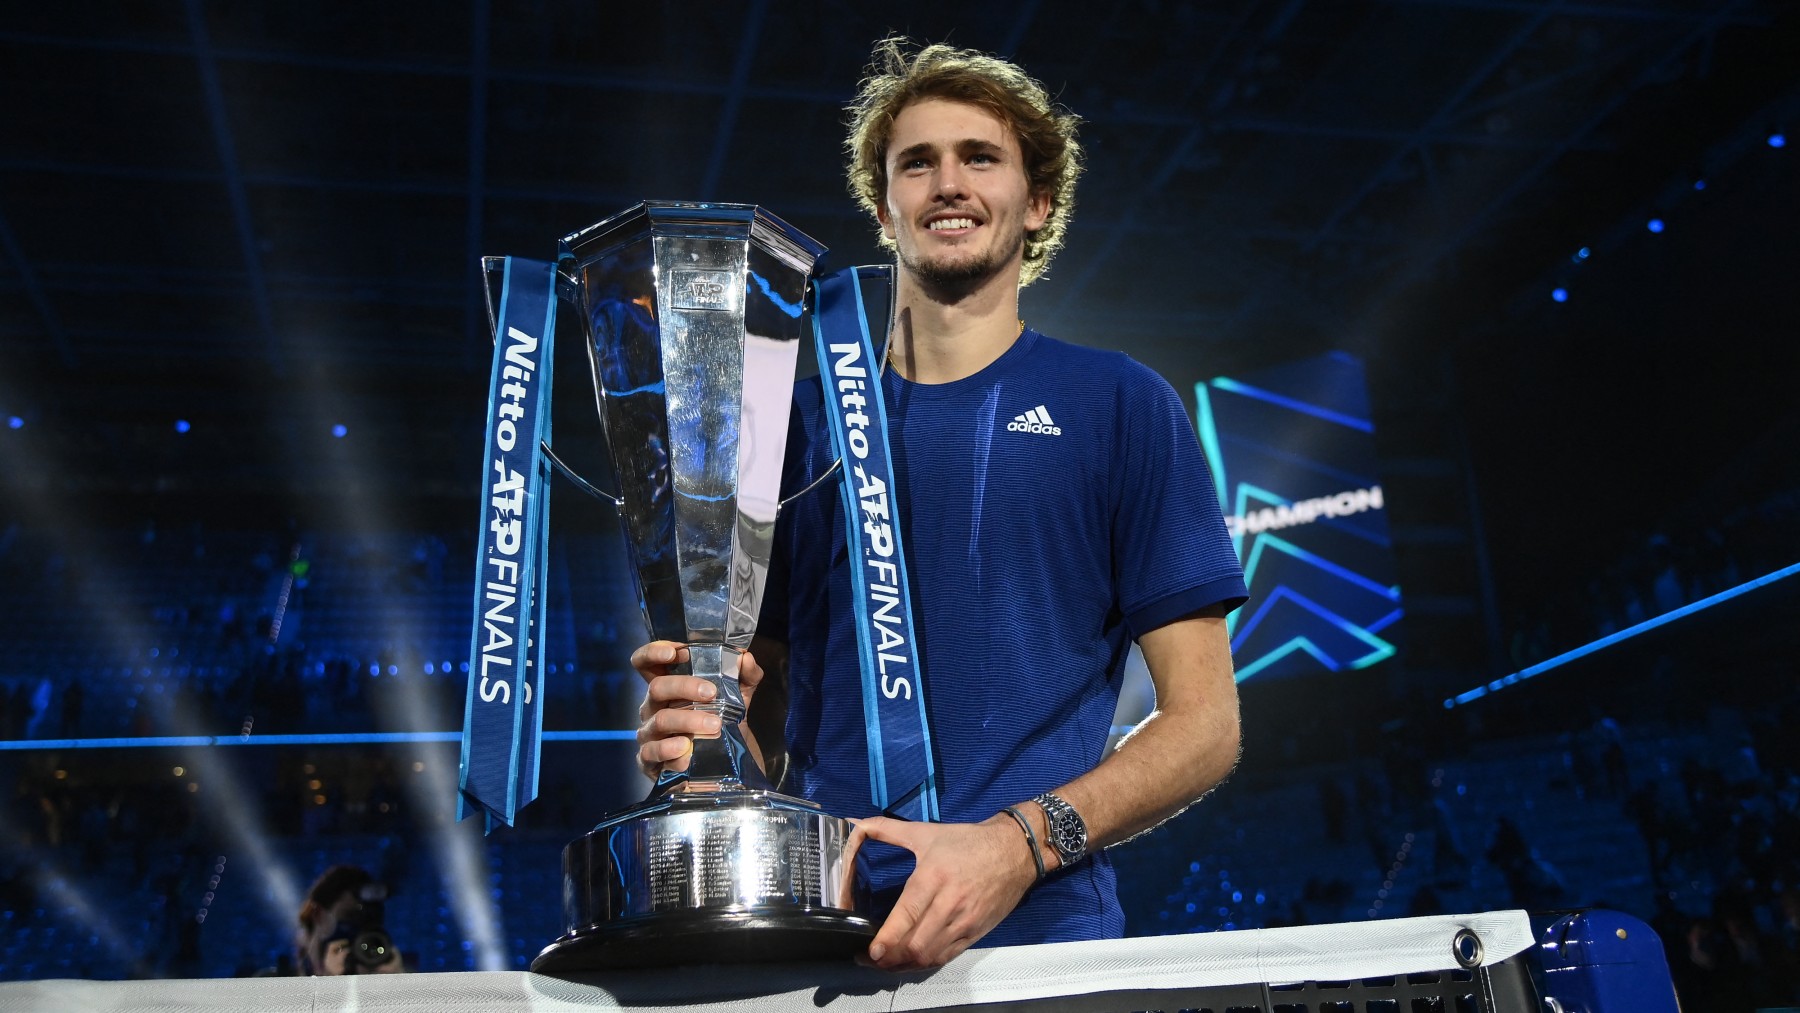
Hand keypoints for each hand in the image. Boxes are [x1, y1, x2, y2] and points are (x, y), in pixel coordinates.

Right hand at [629, 641, 764, 779]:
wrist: (726, 762)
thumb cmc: (722, 720)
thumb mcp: (738, 695)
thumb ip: (745, 675)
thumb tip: (746, 658)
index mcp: (668, 686)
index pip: (646, 663)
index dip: (653, 653)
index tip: (675, 652)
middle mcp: (653, 707)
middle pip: (656, 688)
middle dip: (684, 687)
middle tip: (711, 692)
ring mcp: (649, 734)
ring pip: (660, 720)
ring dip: (687, 720)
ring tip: (715, 725)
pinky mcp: (649, 760)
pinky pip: (652, 753)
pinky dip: (670, 751)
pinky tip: (687, 751)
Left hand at [853, 815, 1037, 970]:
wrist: (1015, 851)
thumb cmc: (968, 841)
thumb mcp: (926, 832)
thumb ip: (887, 830)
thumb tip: (855, 823)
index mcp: (933, 876)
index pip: (908, 915)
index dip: (888, 938)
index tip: (872, 950)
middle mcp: (949, 903)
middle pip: (916, 943)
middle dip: (890, 957)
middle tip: (869, 958)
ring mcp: (964, 921)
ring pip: (930, 955)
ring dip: (905, 964)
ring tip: (885, 964)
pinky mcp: (974, 932)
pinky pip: (947, 956)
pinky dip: (925, 964)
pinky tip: (911, 962)